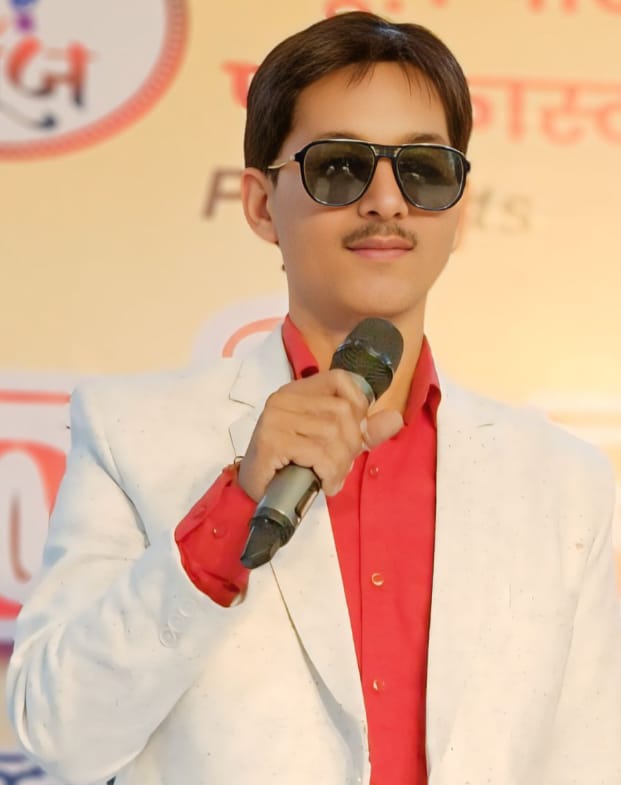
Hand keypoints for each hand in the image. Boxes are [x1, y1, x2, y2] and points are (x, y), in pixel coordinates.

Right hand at [238, 369, 402, 501]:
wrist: (256, 494)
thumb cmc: (292, 466)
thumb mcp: (333, 444)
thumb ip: (363, 430)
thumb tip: (396, 418)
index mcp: (300, 391)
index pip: (341, 379)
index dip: (358, 406)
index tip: (353, 434)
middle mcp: (286, 397)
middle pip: (342, 412)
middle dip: (350, 446)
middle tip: (340, 467)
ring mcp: (277, 417)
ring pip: (333, 435)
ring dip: (340, 464)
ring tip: (330, 477)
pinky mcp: (272, 439)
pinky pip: (318, 454)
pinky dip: (329, 473)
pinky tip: (324, 484)